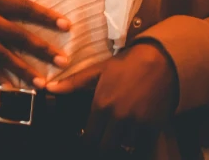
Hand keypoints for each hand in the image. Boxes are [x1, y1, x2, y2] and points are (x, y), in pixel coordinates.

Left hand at [45, 42, 178, 156]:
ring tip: (120, 133)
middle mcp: (118, 117)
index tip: (89, 136)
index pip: (88, 138)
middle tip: (104, 137)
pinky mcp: (153, 127)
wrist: (160, 60)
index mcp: (102, 104)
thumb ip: (73, 83)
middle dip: (102, 144)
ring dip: (121, 143)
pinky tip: (135, 132)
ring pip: (123, 148)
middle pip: (104, 147)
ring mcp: (137, 124)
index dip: (87, 140)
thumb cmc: (126, 65)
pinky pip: (141, 146)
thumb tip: (49, 88)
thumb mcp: (99, 70)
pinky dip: (137, 142)